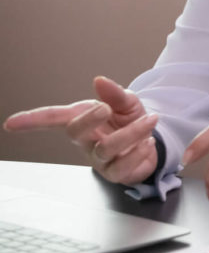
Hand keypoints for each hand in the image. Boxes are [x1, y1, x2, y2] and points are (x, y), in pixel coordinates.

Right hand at [3, 76, 158, 184]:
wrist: (151, 142)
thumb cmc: (130, 121)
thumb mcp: (127, 102)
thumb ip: (115, 93)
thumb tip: (100, 80)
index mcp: (83, 119)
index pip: (54, 118)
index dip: (32, 120)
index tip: (11, 123)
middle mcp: (86, 140)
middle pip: (75, 131)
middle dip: (89, 118)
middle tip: (106, 108)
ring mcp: (98, 158)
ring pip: (106, 149)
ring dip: (131, 133)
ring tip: (149, 120)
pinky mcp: (114, 172)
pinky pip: (123, 165)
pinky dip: (139, 151)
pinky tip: (147, 141)